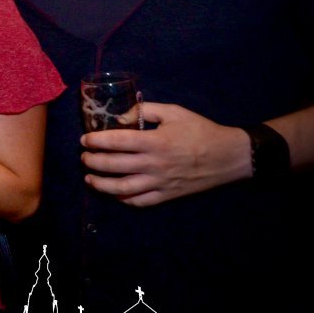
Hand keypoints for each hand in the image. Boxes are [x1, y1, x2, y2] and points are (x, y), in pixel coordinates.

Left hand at [80, 102, 250, 206]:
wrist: (229, 156)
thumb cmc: (200, 130)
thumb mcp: (174, 112)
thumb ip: (145, 111)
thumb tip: (120, 119)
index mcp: (155, 141)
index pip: (117, 141)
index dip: (96, 141)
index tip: (84, 139)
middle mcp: (154, 164)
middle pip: (114, 166)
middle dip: (93, 162)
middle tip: (84, 157)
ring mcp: (160, 182)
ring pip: (123, 188)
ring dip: (102, 185)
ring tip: (89, 178)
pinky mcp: (167, 195)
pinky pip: (140, 202)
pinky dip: (123, 199)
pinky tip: (114, 193)